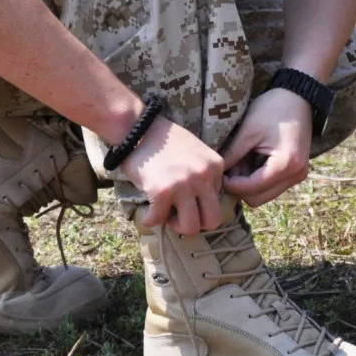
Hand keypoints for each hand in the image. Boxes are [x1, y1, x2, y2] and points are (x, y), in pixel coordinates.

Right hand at [119, 116, 224, 235]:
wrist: (136, 127)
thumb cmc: (162, 140)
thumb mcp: (195, 151)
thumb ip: (204, 173)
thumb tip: (203, 202)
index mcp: (215, 165)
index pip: (218, 200)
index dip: (199, 202)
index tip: (184, 196)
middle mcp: (203, 175)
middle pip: (212, 220)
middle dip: (195, 222)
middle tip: (179, 214)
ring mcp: (184, 184)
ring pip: (191, 228)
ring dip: (176, 225)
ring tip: (165, 213)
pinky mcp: (162, 191)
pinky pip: (158, 220)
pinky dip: (150, 220)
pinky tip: (146, 213)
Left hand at [221, 88, 312, 206]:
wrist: (298, 96)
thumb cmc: (272, 109)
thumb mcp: (248, 131)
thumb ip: (232, 154)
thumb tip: (215, 173)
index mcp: (285, 165)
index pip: (251, 189)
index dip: (230, 184)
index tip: (216, 173)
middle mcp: (295, 175)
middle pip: (257, 199)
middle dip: (239, 186)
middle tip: (226, 168)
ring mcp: (297, 175)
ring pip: (264, 194)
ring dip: (248, 183)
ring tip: (238, 161)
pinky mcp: (295, 171)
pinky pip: (271, 185)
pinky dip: (257, 178)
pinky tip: (248, 160)